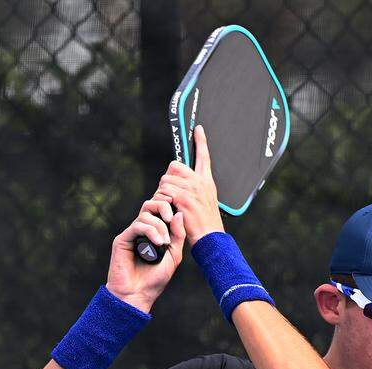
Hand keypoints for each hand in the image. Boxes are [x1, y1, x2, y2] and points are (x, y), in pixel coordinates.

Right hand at [106, 199, 185, 312]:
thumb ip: (177, 235)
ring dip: (159, 225)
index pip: (160, 210)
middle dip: (163, 207)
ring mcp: (131, 235)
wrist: (137, 295)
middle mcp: (141, 231)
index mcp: (153, 233)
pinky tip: (157, 242)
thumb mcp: (174, 255)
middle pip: (150, 205)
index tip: (178, 217)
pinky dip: (150, 231)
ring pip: (145, 214)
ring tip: (163, 242)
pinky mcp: (122, 240)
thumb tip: (178, 213)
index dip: (169, 208)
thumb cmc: (155, 279)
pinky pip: (137, 225)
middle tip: (171, 219)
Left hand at [153, 125, 223, 244]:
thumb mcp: (205, 201)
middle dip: (168, 179)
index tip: (197, 128)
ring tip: (170, 206)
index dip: (200, 141)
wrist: (210, 237)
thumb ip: (195, 189)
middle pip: (174, 166)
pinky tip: (168, 210)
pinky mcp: (183, 198)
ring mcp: (192, 189)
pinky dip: (162, 200)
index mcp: (207, 181)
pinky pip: (164, 191)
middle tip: (170, 194)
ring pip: (166, 180)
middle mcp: (200, 182)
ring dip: (162, 192)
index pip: (204, 156)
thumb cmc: (205, 223)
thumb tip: (180, 181)